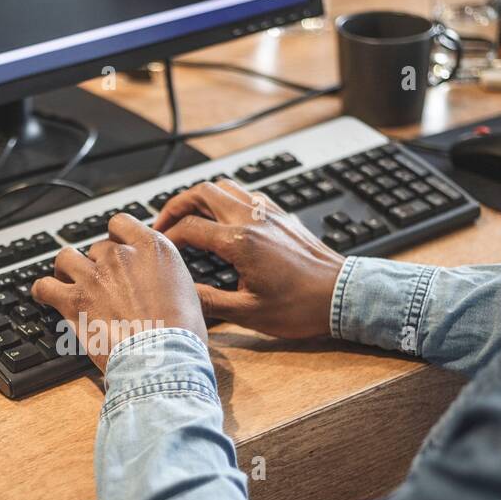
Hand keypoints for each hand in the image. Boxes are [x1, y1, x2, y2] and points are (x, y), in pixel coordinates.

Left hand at [32, 212, 206, 372]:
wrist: (163, 358)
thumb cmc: (180, 333)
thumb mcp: (188, 292)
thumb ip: (167, 277)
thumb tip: (161, 282)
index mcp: (152, 247)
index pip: (120, 223)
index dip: (115, 238)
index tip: (115, 252)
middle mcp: (121, 255)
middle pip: (96, 248)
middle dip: (97, 265)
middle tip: (101, 285)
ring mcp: (94, 276)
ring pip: (66, 258)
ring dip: (66, 269)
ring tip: (67, 281)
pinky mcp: (73, 300)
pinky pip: (45, 286)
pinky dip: (43, 290)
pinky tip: (45, 295)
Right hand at [152, 179, 344, 339]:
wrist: (341, 296)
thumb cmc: (301, 307)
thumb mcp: (248, 313)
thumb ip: (209, 301)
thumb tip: (181, 295)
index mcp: (240, 242)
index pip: (189, 227)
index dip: (167, 237)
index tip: (159, 248)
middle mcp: (253, 220)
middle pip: (202, 192)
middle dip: (176, 205)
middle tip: (162, 223)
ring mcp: (269, 214)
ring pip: (226, 186)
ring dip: (201, 197)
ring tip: (188, 216)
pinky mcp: (282, 216)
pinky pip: (248, 194)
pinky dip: (227, 199)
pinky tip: (224, 218)